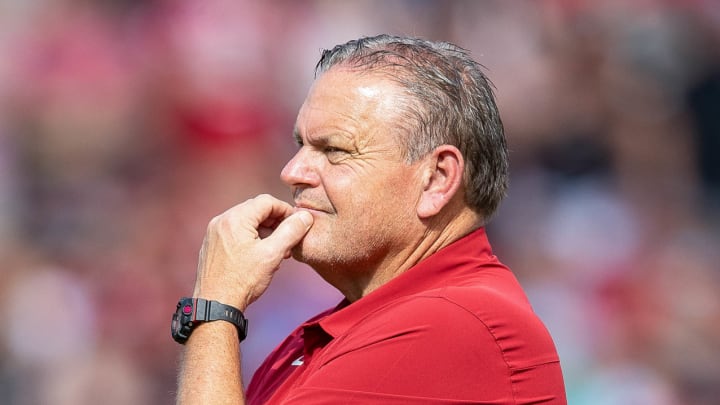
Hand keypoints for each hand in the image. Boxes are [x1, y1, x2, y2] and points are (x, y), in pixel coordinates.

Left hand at [192, 194, 313, 310]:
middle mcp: (221, 221)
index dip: (286, 211)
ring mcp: (214, 233)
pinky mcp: (211, 245)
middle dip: (275, 222)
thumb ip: (291, 232)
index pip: (267, 202)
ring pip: (246, 222)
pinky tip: (260, 256)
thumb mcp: (272, 255)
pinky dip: (250, 239)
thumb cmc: (242, 281)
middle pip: (255, 210)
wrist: (215, 305)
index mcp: (235, 219)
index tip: (297, 224)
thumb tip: (304, 217)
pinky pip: (235, 233)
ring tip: (277, 251)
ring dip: (264, 231)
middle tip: (289, 239)